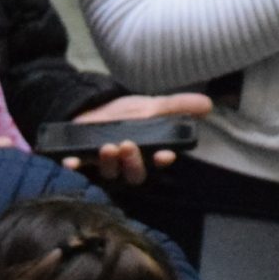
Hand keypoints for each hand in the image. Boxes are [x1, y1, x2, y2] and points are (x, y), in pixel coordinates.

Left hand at [63, 93, 214, 184]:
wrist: (92, 109)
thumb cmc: (126, 114)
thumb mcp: (152, 106)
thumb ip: (177, 107)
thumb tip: (208, 105)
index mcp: (146, 154)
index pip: (157, 163)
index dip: (161, 161)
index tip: (164, 155)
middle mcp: (126, 165)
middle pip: (133, 174)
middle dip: (133, 162)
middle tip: (129, 145)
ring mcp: (103, 166)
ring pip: (108, 173)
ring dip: (109, 162)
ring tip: (108, 146)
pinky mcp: (81, 162)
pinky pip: (77, 169)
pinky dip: (74, 166)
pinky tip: (70, 162)